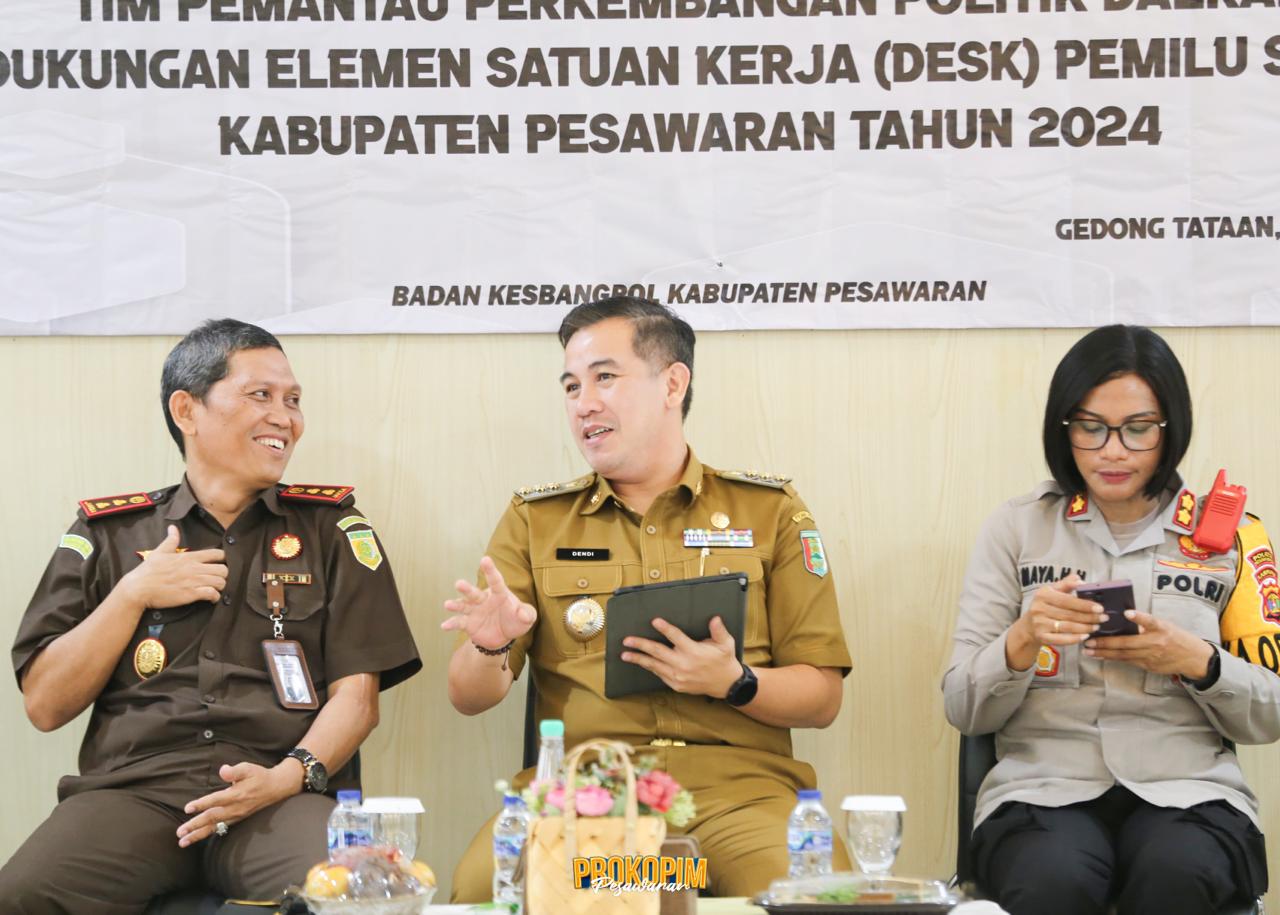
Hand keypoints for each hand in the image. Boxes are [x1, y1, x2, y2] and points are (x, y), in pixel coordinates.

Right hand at [120, 525, 227, 608]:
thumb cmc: (148, 571)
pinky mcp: (191, 594)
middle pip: (223, 569)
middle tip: (217, 579)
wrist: (138, 588)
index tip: (219, 564)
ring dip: (220, 586)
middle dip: (223, 575)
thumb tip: (172, 528)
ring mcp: (193, 581)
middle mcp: (194, 568)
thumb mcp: (160, 551)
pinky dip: (215, 597)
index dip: (222, 559)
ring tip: (215, 589)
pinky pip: (212, 594)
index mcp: (189, 557)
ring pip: (220, 582)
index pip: (217, 554)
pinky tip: (211, 598)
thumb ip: (171, 540)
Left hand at [176, 760, 298, 846]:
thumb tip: (223, 770)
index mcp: (237, 794)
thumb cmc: (259, 776)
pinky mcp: (237, 819)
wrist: (276, 788)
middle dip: (195, 826)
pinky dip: (208, 833)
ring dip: (198, 835)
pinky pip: (221, 828)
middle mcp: (236, 808)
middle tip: (180, 833)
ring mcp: (236, 815)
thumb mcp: (249, 768)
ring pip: (215, 827)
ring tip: (183, 842)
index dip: (202, 804)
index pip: (216, 800)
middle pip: (212, 818)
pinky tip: (197, 837)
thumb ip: (235, 771)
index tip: (188, 808)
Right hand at [441, 556, 536, 650]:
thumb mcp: (527, 618)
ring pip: (463, 605)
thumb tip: (523, 614)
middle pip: (474, 592)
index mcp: (499, 594)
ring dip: (455, 604)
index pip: (495, 580)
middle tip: (458, 584)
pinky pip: (459, 622)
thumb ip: (527, 614)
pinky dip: (451, 623)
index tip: (485, 559)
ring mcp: (474, 610)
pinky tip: (444, 625)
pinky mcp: (468, 623)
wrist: (502, 637)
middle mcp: (484, 599)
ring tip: (448, 605)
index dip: (490, 570)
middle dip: (466, 589)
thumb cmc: (515, 621)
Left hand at [621, 616, 741, 697]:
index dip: (665, 629)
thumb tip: (715, 618)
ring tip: (625, 654)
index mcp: (694, 652)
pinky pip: (659, 674)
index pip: (676, 637)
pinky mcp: (676, 685)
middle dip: (641, 645)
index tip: (655, 621)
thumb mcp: (726, 644)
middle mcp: (683, 664)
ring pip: (654, 665)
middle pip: (658, 652)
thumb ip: (719, 631)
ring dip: (638, 659)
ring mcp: (678, 676)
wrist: (726, 685)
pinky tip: (641, 662)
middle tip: (627, 640)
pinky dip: (649, 668)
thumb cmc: (724, 661)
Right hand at [1007, 574, 1105, 669]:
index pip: (1068, 600)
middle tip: (1103, 618)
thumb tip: (1080, 580)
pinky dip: (1075, 638)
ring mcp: (1039, 624)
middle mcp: (1039, 609)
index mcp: (1043, 595)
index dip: (1085, 604)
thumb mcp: (1052, 591)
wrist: (1029, 626)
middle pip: (1070, 614)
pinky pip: (1061, 639)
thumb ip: (1066, 584)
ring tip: (1096, 626)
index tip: (1100, 608)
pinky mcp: (1041, 637)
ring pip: (1068, 627)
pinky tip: (1085, 636)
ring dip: (1085, 628)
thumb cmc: (1045, 606)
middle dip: (1089, 617)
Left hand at [1083, 610, 1215, 678]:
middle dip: (1106, 643)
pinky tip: (1101, 656)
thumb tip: (1124, 617)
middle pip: (1128, 643)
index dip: (1139, 617)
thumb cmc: (1177, 638)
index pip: (1150, 621)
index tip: (1127, 613)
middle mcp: (1156, 643)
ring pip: (1124, 655)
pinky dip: (1113, 658)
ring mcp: (1151, 656)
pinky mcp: (1149, 666)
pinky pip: (1128, 661)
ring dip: (1104, 653)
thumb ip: (1147, 623)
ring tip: (1089, 651)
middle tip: (1089, 641)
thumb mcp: (1165, 626)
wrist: (1194, 659)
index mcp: (1161, 629)